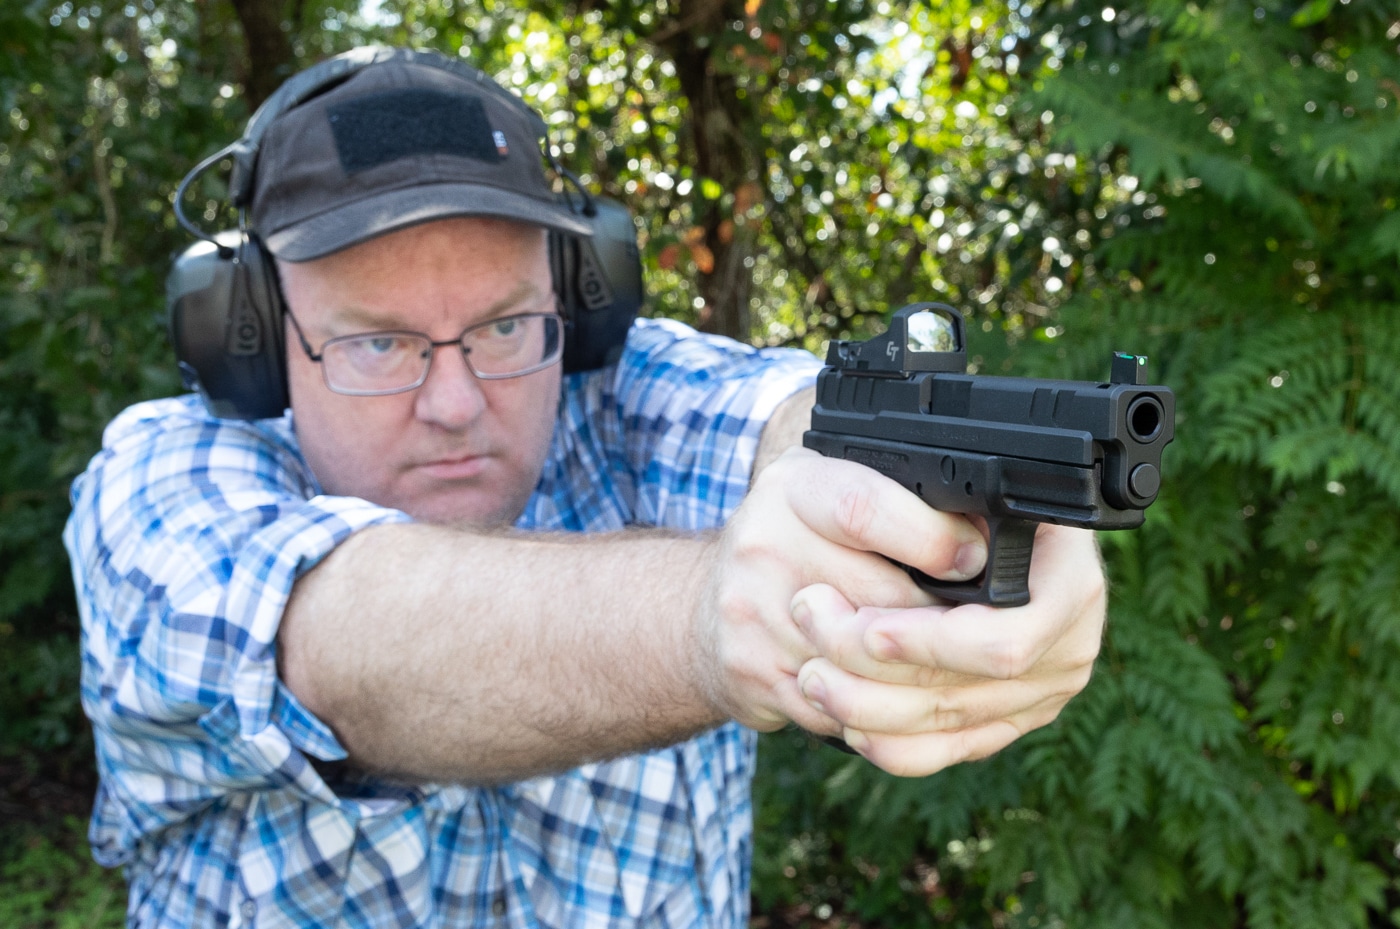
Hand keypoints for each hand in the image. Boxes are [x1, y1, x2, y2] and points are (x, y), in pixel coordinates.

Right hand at [696, 447, 987, 735]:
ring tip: (935, 658)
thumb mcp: (835, 491)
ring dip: (915, 669)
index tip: (973, 559)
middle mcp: (762, 545)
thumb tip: (991, 526)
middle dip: (939, 617)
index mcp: (793, 489)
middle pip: (881, 598)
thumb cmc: (793, 542)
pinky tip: (889, 688)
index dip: (933, 540)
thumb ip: (898, 495)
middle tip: (971, 621)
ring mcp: (752, 615)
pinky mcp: (752, 675)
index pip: (866, 510)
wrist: (707, 609)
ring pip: (868, 663)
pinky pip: (844, 706)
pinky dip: (879, 704)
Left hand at [789, 523, 1105, 776]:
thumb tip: (947, 555)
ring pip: (952, 723)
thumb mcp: (960, 485)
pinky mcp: (1010, 719)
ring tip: (811, 677)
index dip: (932, 642)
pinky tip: (848, 725)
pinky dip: (894, 745)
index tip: (868, 629)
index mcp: (1070, 578)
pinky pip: (951, 751)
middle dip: (880, 670)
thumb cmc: (958, 495)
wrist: (978, 521)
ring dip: (871, 707)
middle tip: (813, 634)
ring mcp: (1044, 689)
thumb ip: (949, 519)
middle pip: (971, 687)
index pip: (1008, 638)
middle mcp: (1070, 640)